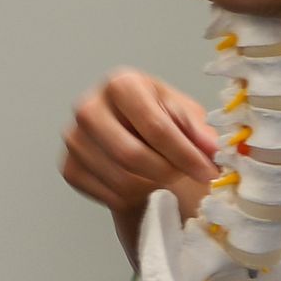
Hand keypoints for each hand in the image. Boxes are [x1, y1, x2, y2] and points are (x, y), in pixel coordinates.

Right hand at [61, 69, 217, 220]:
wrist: (131, 135)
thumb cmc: (159, 119)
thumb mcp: (184, 114)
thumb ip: (198, 129)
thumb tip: (211, 148)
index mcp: (120, 84)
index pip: (154, 126)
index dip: (185, 154)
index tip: (208, 171)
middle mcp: (89, 107)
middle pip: (132, 155)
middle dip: (167, 171)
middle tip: (185, 175)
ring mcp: (74, 139)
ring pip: (121, 179)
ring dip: (152, 185)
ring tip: (165, 175)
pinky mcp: (69, 167)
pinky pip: (108, 194)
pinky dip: (133, 196)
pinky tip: (142, 183)